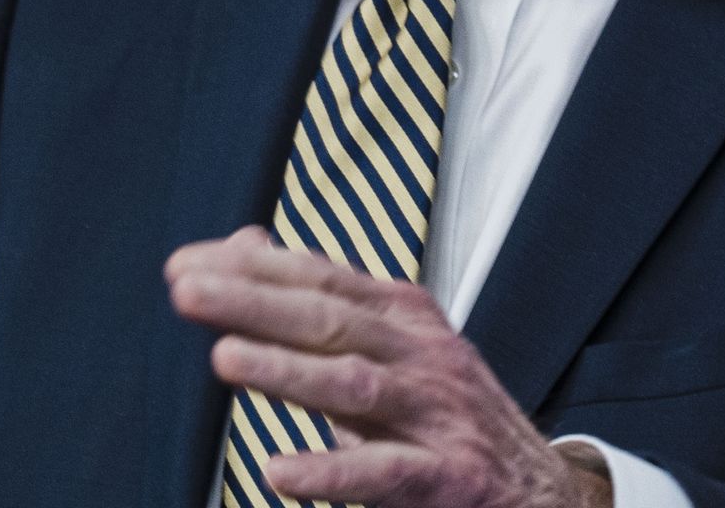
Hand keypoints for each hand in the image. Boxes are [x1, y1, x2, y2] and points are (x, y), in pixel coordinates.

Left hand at [166, 228, 611, 507]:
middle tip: (185, 291)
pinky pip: (385, 474)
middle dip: (252, 302)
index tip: (181, 264)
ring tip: (223, 360)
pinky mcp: (451, 478)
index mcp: (402, 312)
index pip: (317, 275)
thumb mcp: (388, 343)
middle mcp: (421, 352)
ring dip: (286, 372)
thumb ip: (318, 298)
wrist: (543, 491)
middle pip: (327, 318)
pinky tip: (278, 471)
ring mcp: (438, 414)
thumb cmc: (440, 409)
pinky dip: (331, 471)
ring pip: (353, 386)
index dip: (249, 268)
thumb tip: (243, 241)